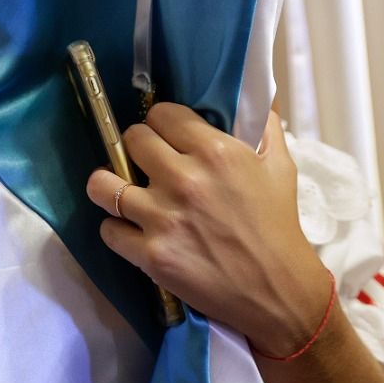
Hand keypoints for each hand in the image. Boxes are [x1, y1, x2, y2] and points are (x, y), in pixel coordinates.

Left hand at [85, 107, 331, 356]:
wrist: (281, 293)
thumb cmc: (280, 225)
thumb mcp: (280, 166)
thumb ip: (264, 125)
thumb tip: (260, 89)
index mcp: (215, 152)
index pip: (161, 114)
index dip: (161, 123)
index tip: (166, 136)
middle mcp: (184, 179)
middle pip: (131, 140)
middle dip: (138, 148)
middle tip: (148, 164)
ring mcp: (163, 218)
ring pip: (102, 184)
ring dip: (109, 185)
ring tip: (120, 190)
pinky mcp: (151, 256)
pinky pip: (108, 230)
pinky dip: (117, 230)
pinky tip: (131, 230)